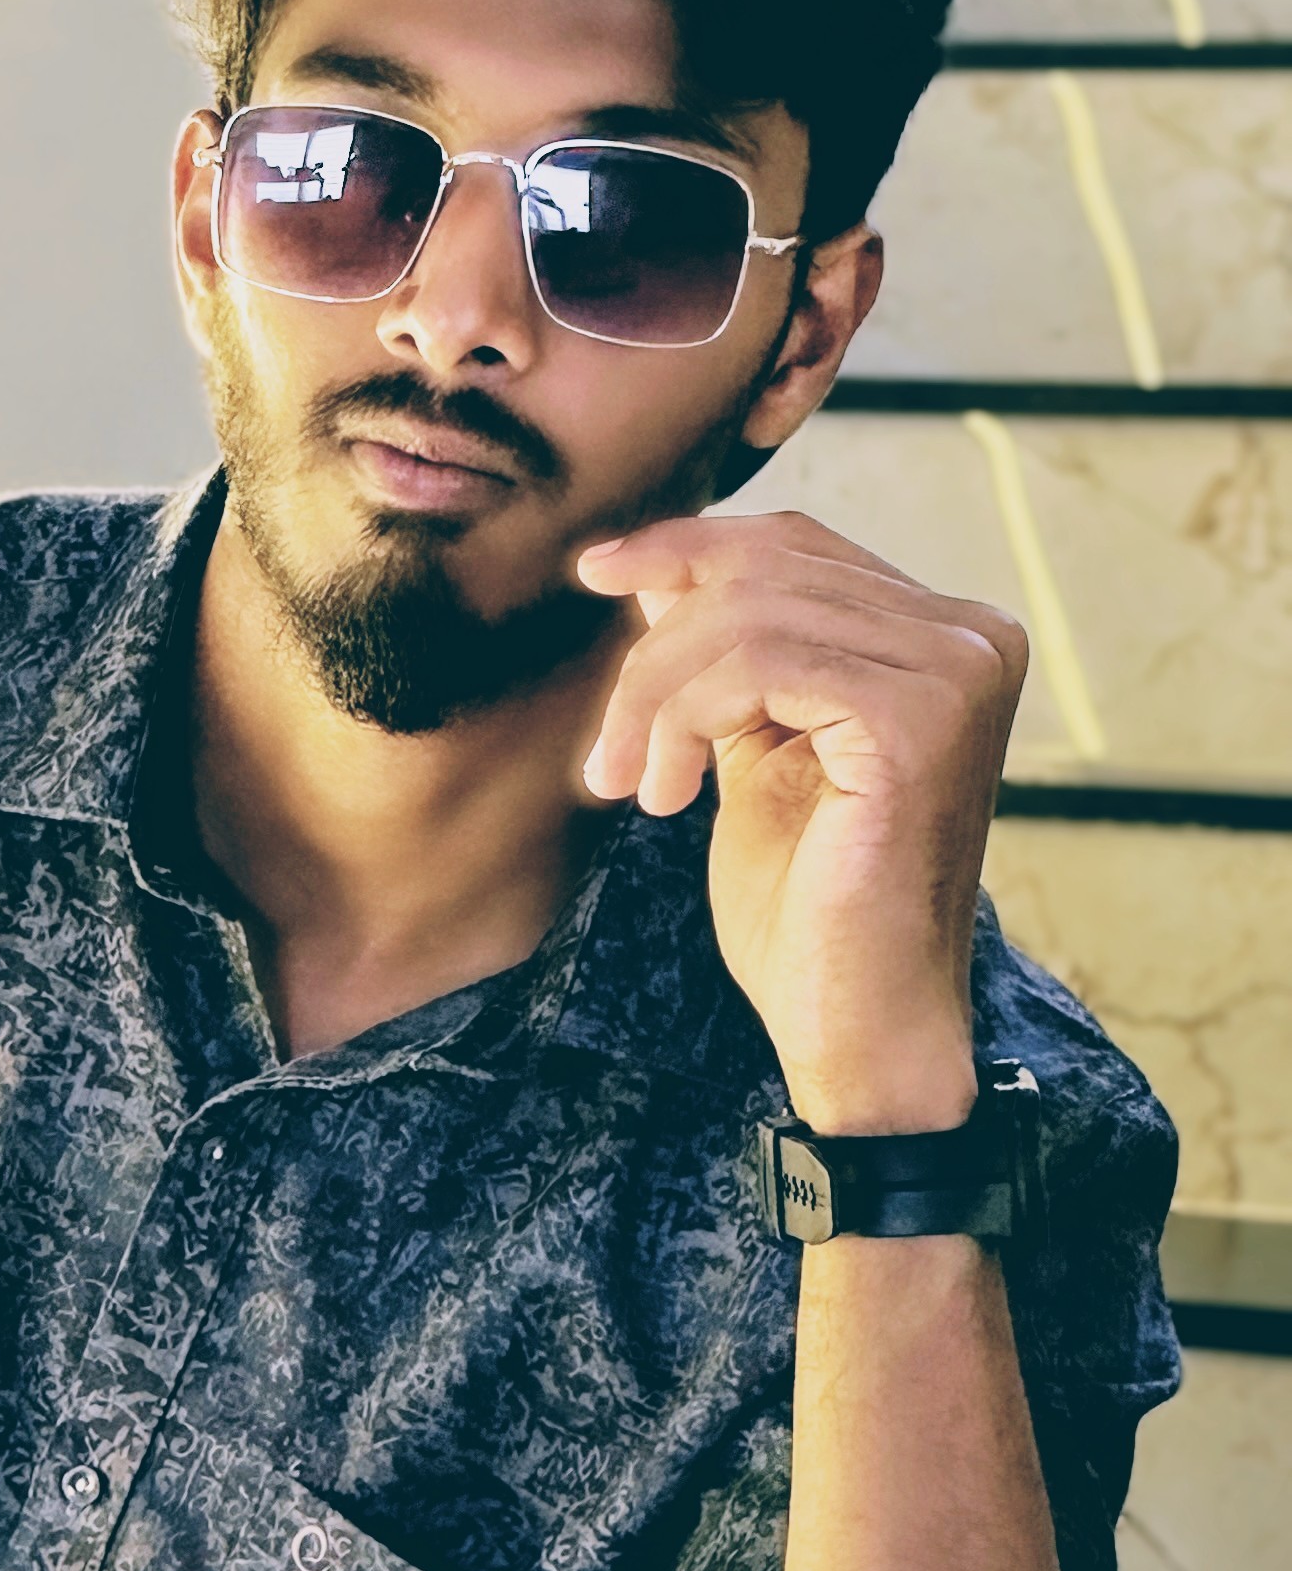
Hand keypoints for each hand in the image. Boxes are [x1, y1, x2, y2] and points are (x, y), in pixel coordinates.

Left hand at [577, 511, 1024, 1131]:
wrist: (856, 1024)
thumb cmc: (809, 905)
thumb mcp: (750, 744)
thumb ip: (722, 651)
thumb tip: (658, 562)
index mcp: (949, 636)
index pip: (794, 546)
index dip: (687, 547)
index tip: (597, 572)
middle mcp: (974, 638)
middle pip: (762, 572)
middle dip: (655, 653)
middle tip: (608, 756)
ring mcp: (957, 672)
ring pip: (746, 614)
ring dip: (654, 697)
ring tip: (630, 784)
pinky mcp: (919, 719)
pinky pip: (756, 662)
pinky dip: (684, 718)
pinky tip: (669, 796)